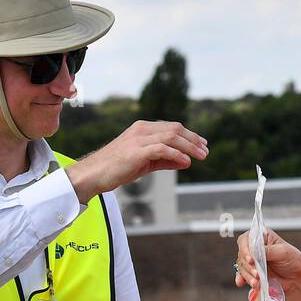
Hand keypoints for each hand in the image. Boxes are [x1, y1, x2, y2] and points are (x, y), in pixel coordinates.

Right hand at [67, 120, 207, 201]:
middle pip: (175, 129)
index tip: (203, 144)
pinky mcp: (137, 151)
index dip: (190, 135)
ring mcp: (139, 139)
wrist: (95, 174)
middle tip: (206, 151)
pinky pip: (162, 149)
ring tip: (201, 156)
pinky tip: (186, 162)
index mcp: (143, 129)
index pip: (172, 127)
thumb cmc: (118, 168)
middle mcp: (142, 130)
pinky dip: (177, 154)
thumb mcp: (146, 163)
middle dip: (193, 140)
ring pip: (171, 137)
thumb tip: (186, 161)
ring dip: (189, 147)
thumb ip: (165, 160)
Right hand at [234, 227, 300, 295]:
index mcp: (263, 236)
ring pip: (242, 266)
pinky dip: (242, 279)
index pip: (247, 239)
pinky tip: (242, 283)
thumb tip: (255, 252)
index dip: (245, 248)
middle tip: (257, 274)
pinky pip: (242, 275)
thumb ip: (269, 251)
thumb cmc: (294, 261)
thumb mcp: (284, 253)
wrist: (297, 278)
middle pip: (242, 254)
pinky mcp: (253, 271)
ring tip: (256, 283)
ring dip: (247, 275)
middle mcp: (255, 247)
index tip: (250, 259)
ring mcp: (253, 260)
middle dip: (248, 265)